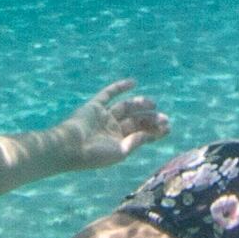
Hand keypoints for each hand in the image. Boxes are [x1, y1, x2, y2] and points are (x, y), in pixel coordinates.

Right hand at [52, 81, 166, 169]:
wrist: (70, 147)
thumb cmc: (94, 155)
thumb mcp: (120, 152)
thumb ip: (135, 141)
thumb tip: (150, 134)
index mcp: (118, 143)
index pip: (140, 134)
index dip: (154, 131)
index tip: (168, 127)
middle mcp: (112, 129)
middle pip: (135, 121)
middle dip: (150, 119)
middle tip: (164, 118)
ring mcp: (103, 117)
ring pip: (126, 108)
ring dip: (140, 105)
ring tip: (153, 104)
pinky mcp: (94, 107)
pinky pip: (108, 94)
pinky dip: (120, 87)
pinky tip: (133, 82)